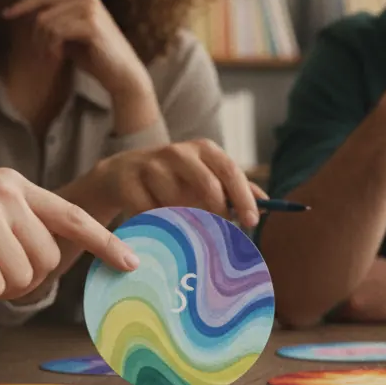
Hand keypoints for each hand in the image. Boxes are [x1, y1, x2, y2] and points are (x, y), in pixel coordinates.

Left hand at [2, 0, 149, 97]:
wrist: (121, 74)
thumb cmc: (96, 57)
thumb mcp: (71, 36)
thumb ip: (56, 22)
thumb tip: (31, 17)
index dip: (22, 5)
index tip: (5, 14)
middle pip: (43, 11)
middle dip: (37, 35)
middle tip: (43, 54)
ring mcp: (90, 10)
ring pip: (47, 22)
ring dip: (44, 44)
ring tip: (52, 57)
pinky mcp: (92, 25)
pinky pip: (57, 32)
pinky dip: (52, 47)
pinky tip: (59, 57)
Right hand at [95, 140, 265, 227]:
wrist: (119, 175)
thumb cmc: (172, 180)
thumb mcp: (203, 178)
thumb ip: (234, 189)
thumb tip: (267, 204)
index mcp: (203, 149)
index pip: (230, 171)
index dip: (243, 197)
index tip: (253, 222)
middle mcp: (178, 152)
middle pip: (207, 183)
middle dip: (218, 213)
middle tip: (222, 235)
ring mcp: (150, 164)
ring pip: (177, 202)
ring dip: (183, 222)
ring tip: (184, 231)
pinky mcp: (127, 181)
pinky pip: (149, 212)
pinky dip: (157, 225)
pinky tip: (157, 229)